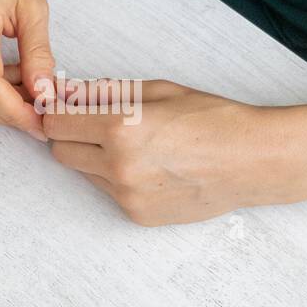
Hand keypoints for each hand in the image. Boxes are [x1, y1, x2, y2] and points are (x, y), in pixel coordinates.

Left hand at [44, 80, 304, 225]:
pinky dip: (118, 179)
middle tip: (97, 124)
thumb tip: (68, 92)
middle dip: (70, 135)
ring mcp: (127, 195)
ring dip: (94, 157)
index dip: (57, 112)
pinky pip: (109, 192)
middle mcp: (118, 166)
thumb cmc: (212, 119)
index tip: (65, 107)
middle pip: (60, 151)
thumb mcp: (158, 91)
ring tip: (136, 145)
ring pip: (84, 173)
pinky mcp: (138, 215)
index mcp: (120, 128)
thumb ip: (106, 92)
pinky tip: (152, 167)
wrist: (252, 161)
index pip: (55, 122)